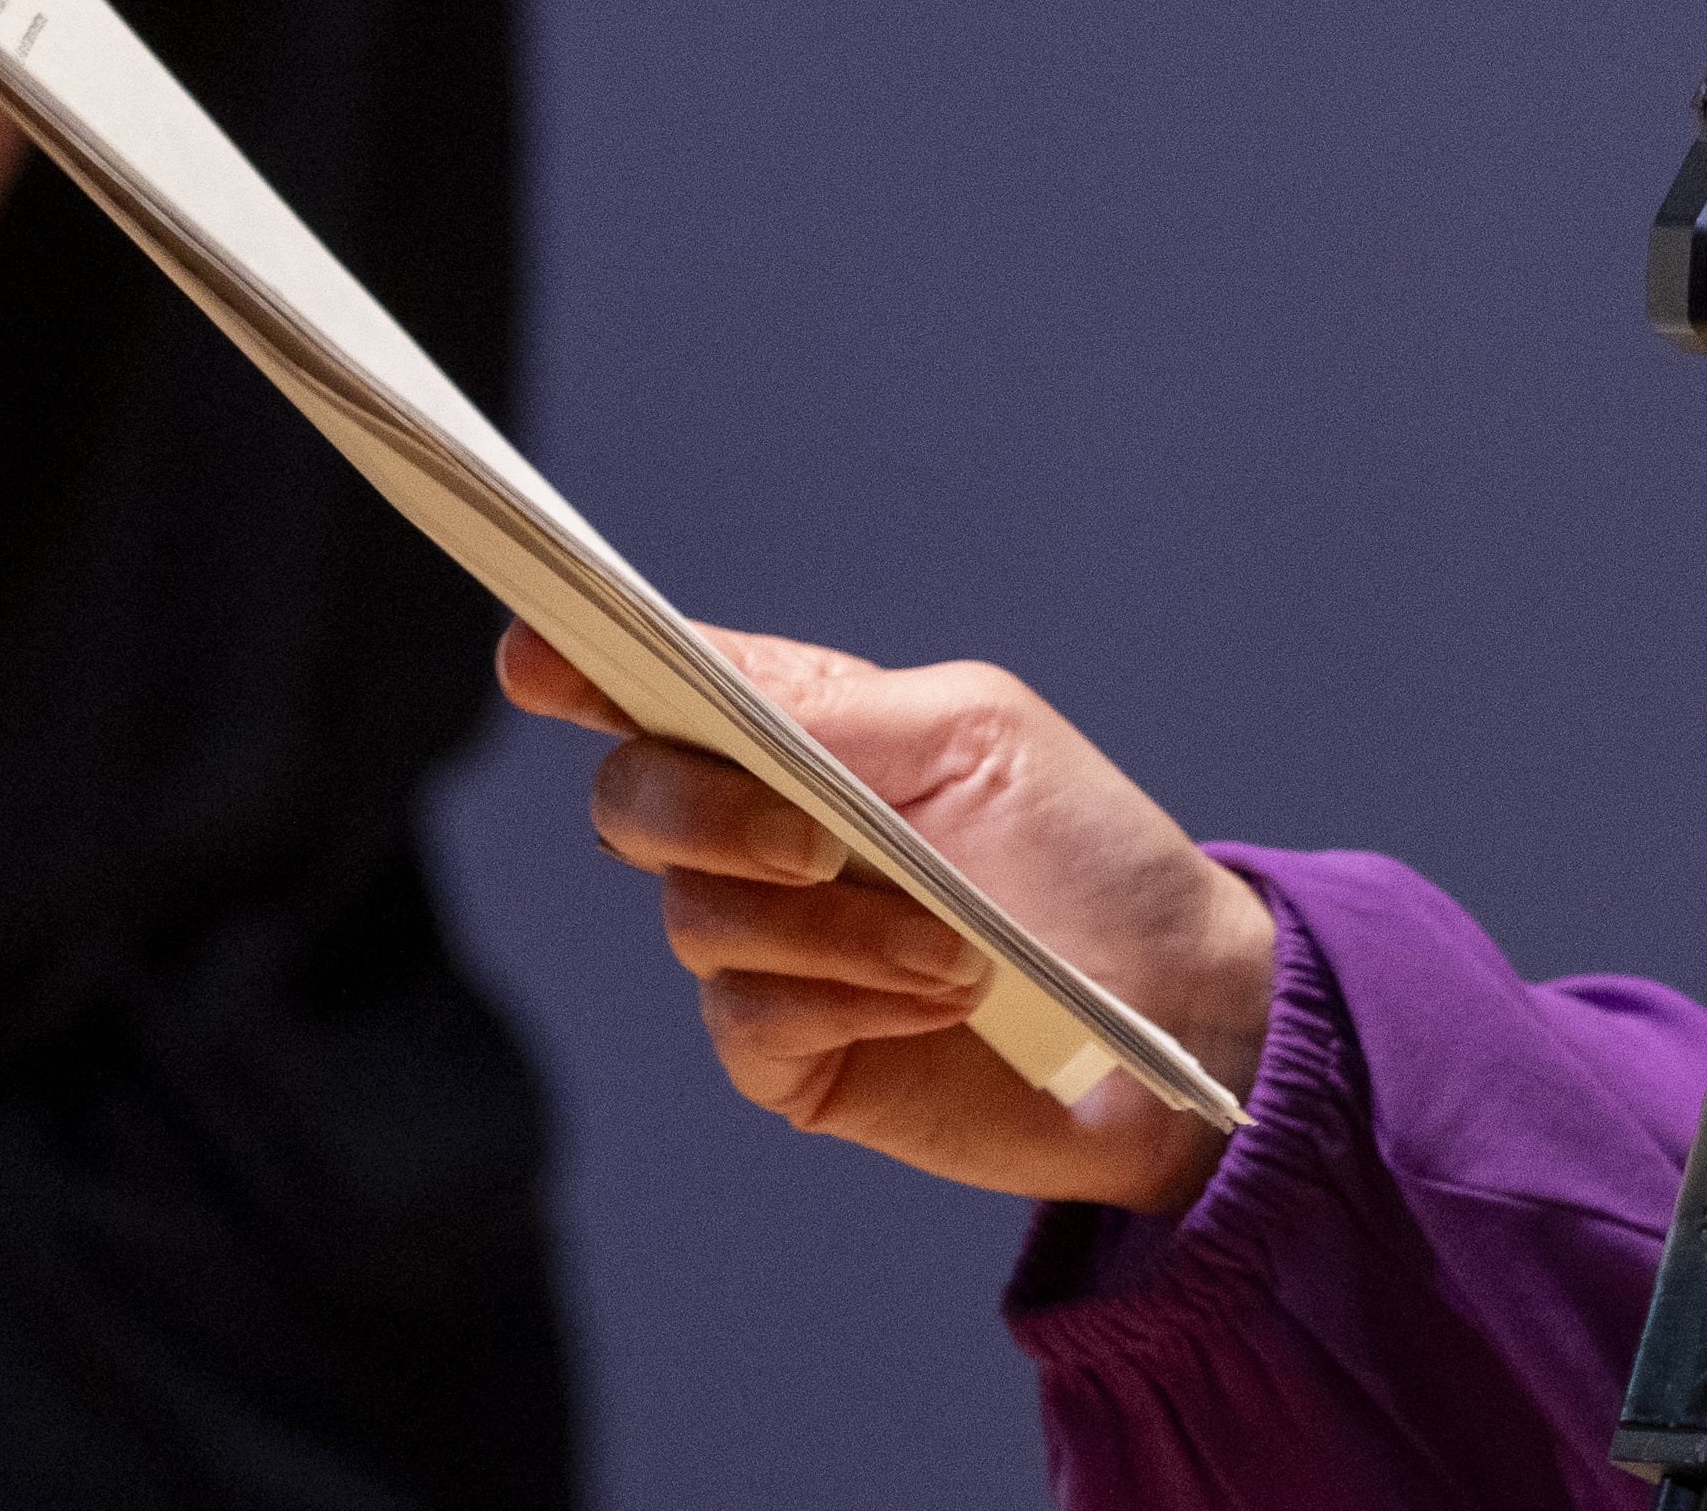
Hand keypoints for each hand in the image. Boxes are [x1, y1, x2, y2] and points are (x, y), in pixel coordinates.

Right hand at [501, 621, 1276, 1216]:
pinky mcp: (784, 1052)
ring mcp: (760, 948)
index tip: (532, 654)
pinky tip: (936, 997)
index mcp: (795, 730)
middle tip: (815, 839)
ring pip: (700, 918)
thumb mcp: (978, 736)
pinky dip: (845, 995)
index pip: (656, 688)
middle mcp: (753, 834)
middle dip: (705, 812)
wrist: (1173, 1011)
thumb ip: (837, 712)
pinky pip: (751, 1015)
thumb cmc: (1083, 851)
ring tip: (954, 948)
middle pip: (633, 803)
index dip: (578, 667)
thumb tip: (716, 701)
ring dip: (831, 927)